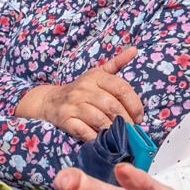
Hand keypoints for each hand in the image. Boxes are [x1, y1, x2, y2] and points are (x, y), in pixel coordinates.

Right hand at [28, 47, 143, 141]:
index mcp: (96, 77)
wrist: (50, 100)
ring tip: (120, 136)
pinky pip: (83, 130)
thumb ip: (117, 63)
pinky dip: (95, 137)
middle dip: (125, 120)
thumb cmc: (81, 88)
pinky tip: (102, 139)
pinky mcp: (65, 119)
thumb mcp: (98, 73)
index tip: (139, 116)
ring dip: (112, 130)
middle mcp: (85, 88)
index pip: (121, 88)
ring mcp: (74, 104)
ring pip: (99, 119)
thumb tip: (134, 50)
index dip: (134, 104)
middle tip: (132, 130)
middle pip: (111, 106)